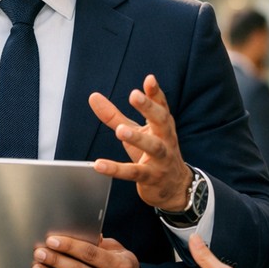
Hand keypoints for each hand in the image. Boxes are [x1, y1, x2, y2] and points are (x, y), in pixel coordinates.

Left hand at [88, 75, 190, 211]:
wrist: (175, 188)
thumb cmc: (153, 154)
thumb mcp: (135, 132)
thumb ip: (114, 115)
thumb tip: (93, 97)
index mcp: (162, 126)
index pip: (161, 106)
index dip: (155, 93)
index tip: (149, 79)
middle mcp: (165, 140)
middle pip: (161, 121)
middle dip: (149, 107)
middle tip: (134, 95)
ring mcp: (160, 159)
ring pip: (152, 147)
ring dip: (137, 138)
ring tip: (120, 131)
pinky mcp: (151, 177)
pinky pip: (134, 173)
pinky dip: (116, 169)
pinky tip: (100, 165)